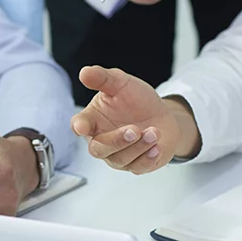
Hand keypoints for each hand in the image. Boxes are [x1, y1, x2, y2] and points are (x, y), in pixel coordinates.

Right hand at [70, 66, 199, 173]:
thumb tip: (85, 72)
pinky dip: (148, 158)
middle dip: (117, 140)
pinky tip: (157, 147)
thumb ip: (103, 78)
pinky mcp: (136, 165)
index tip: (82, 126)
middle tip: (134, 130)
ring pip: (121, 159)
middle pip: (99, 149)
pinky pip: (138, 167)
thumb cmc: (136, 101)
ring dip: (138, 146)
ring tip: (153, 132)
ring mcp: (118, 156)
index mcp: (93, 121)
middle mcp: (102, 141)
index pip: (79, 125)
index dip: (79, 126)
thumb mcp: (121, 83)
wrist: (162, 115)